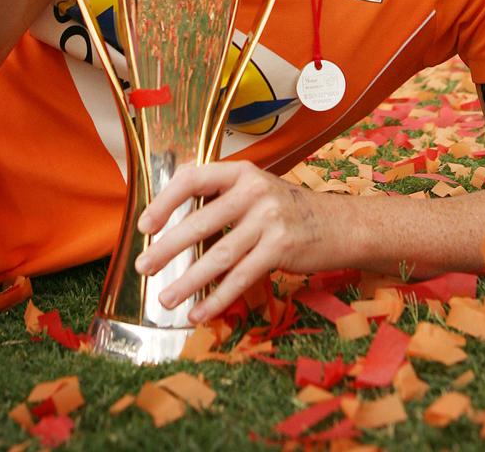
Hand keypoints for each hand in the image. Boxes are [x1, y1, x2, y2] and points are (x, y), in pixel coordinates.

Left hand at [135, 161, 340, 322]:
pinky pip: (241, 277)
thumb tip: (173, 214)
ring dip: (188, 281)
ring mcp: (270, 219)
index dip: (165, 201)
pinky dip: (217, 298)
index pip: (194, 179)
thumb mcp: (257, 189)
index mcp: (242, 172)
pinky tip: (199, 311)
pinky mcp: (281, 248)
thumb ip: (221, 197)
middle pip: (201, 222)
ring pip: (218, 255)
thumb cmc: (288, 209)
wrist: (340, 224)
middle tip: (144, 267)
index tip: (145, 225)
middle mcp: (255, 191)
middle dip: (167, 248)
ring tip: (166, 298)